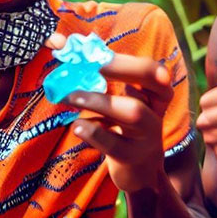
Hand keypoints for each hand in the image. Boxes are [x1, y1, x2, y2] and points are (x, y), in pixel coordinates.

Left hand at [50, 43, 175, 195]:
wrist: (140, 174)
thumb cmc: (123, 130)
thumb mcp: (119, 103)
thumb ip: (98, 77)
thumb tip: (60, 43)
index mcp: (155, 95)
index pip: (153, 71)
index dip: (131, 61)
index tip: (100, 57)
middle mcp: (156, 112)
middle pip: (150, 84)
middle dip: (120, 69)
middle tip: (89, 65)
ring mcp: (147, 137)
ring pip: (132, 112)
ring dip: (99, 100)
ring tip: (70, 96)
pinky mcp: (132, 158)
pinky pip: (113, 143)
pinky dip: (93, 132)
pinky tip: (77, 126)